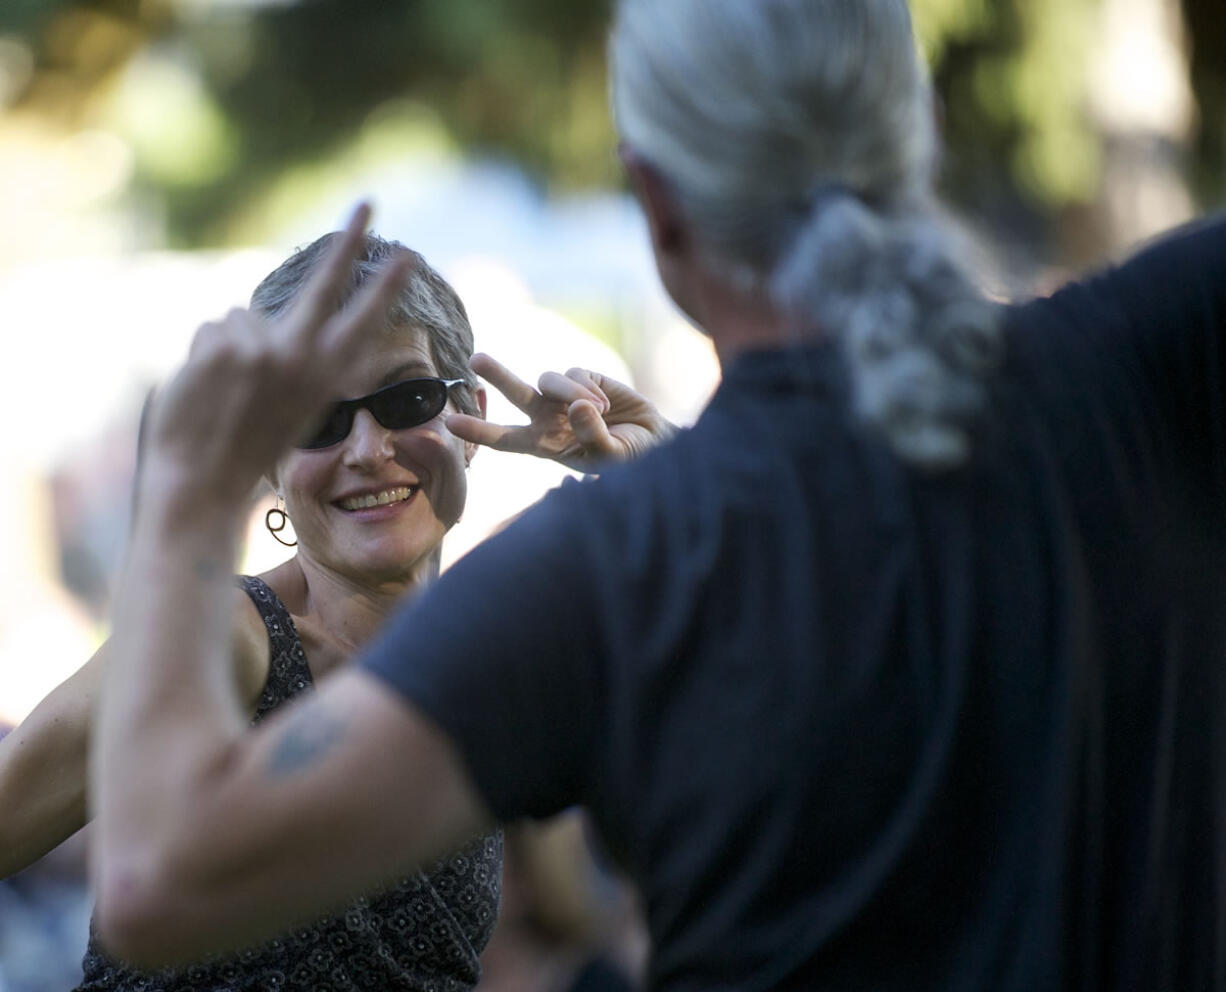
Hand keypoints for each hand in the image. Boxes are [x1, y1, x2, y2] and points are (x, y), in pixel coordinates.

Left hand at [140, 204, 410, 510]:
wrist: (204, 479)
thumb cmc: (246, 446)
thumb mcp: (288, 404)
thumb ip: (289, 357)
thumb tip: (257, 313)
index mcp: (326, 379)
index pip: (363, 323)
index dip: (385, 288)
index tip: (407, 258)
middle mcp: (303, 359)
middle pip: (328, 285)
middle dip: (351, 240)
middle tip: (369, 203)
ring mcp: (266, 349)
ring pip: (244, 318)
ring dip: (230, 345)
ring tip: (225, 392)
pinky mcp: (227, 344)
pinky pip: (215, 329)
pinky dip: (204, 354)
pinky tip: (205, 388)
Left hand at [446, 353, 676, 472]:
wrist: (655, 442)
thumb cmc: (629, 459)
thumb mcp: (611, 458)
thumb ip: (593, 437)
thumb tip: (576, 406)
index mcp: (544, 444)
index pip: (505, 438)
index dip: (479, 431)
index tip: (452, 423)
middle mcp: (548, 418)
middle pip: (515, 394)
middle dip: (497, 375)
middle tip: (476, 359)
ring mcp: (563, 396)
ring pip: (548, 380)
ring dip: (571, 392)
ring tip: (601, 410)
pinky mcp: (584, 378)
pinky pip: (575, 373)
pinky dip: (589, 388)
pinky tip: (608, 404)